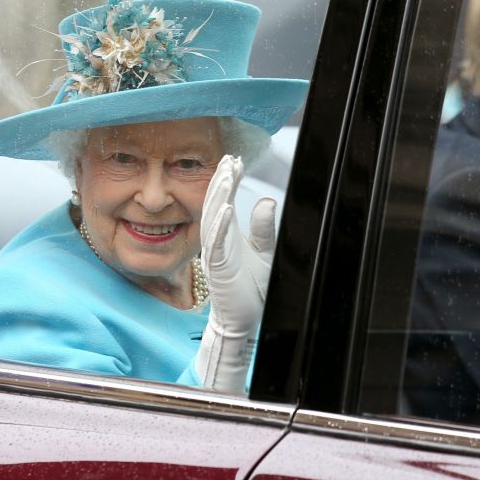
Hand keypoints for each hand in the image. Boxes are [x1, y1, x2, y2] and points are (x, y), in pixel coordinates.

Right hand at [195, 155, 275, 390]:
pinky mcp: (218, 269)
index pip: (225, 200)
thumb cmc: (253, 289)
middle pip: (216, 204)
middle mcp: (218, 241)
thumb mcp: (266, 253)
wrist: (244, 321)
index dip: (229, 180)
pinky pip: (216, 244)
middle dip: (221, 180)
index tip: (235, 159)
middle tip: (228, 158)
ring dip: (219, 196)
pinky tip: (227, 208)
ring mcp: (216, 254)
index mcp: (228, 235)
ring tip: (226, 174)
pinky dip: (221, 226)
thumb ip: (264, 228)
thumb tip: (265, 200)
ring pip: (213, 219)